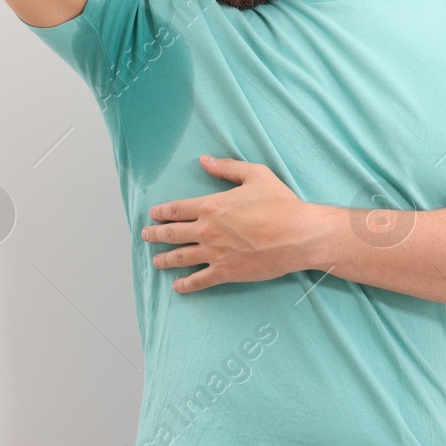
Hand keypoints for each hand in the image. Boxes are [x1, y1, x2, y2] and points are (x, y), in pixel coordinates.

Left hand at [141, 155, 323, 292]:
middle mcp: (207, 230)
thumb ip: (226, 167)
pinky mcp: (226, 272)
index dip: (161, 212)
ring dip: (165, 259)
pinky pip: (199, 280)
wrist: (298, 235)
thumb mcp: (255, 175)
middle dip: (156, 234)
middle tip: (146, 235)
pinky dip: (185, 284)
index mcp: (211, 206)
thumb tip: (204, 160)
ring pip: (180, 258)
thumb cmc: (280, 203)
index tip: (153, 215)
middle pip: (172, 234)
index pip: (176, 209)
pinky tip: (177, 286)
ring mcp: (214, 253)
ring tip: (156, 261)